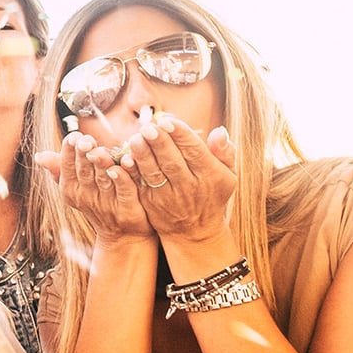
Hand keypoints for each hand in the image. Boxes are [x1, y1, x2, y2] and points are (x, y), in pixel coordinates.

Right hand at [38, 131, 152, 243]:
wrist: (122, 236)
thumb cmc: (97, 203)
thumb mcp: (76, 187)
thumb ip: (60, 169)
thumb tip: (39, 155)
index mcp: (72, 190)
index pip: (67, 167)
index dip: (69, 152)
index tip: (73, 136)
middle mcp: (87, 197)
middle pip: (84, 172)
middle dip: (83, 155)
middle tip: (85, 141)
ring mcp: (107, 204)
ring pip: (103, 180)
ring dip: (101, 164)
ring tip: (99, 150)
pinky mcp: (127, 210)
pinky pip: (125, 191)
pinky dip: (123, 178)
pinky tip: (121, 165)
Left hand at [117, 112, 237, 244]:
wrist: (195, 231)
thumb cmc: (211, 194)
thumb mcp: (227, 175)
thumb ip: (224, 152)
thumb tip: (219, 131)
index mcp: (209, 175)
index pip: (194, 151)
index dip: (181, 136)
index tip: (168, 121)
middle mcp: (188, 187)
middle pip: (172, 162)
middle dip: (159, 143)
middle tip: (148, 127)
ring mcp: (168, 197)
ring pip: (154, 174)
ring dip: (143, 156)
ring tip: (135, 138)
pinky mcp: (150, 204)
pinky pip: (140, 186)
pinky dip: (133, 173)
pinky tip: (125, 159)